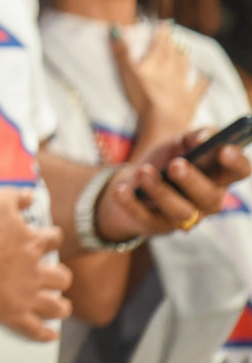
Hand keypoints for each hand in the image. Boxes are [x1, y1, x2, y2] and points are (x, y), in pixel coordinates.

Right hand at [0, 187, 71, 341]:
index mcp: (32, 242)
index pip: (54, 240)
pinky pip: (34, 330)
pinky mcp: (11, 314)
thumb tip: (31, 195)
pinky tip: (50, 335)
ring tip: (59, 306)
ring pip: (56, 307)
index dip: (50, 239)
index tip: (45, 240)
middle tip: (52, 277)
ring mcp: (25, 295)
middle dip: (59, 277)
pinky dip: (45, 334)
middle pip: (61, 277)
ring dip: (59, 307)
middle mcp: (35, 270)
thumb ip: (17, 197)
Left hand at [95, 129, 251, 239]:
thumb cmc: (166, 160)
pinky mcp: (156, 225)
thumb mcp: (179, 142)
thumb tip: (205, 138)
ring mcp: (183, 217)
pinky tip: (122, 191)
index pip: (239, 172)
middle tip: (176, 164)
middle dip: (193, 181)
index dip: (235, 163)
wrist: (134, 181)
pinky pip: (146, 219)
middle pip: (209, 197)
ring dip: (160, 192)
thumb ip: (194, 136)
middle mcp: (207, 201)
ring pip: (179, 211)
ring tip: (144, 172)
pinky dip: (132, 205)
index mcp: (219, 177)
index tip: (224, 150)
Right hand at [112, 24, 203, 137]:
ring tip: (185, 49)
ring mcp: (182, 86)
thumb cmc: (142, 96)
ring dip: (184, 57)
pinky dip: (203, 81)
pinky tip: (208, 77)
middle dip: (172, 43)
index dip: (162, 33)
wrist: (164, 121)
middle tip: (173, 35)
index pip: (160, 44)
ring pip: (184, 67)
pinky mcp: (190, 101)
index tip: (165, 24)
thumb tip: (115, 27)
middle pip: (172, 54)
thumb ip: (121, 50)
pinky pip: (199, 89)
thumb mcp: (126, 71)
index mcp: (156, 63)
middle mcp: (172, 71)